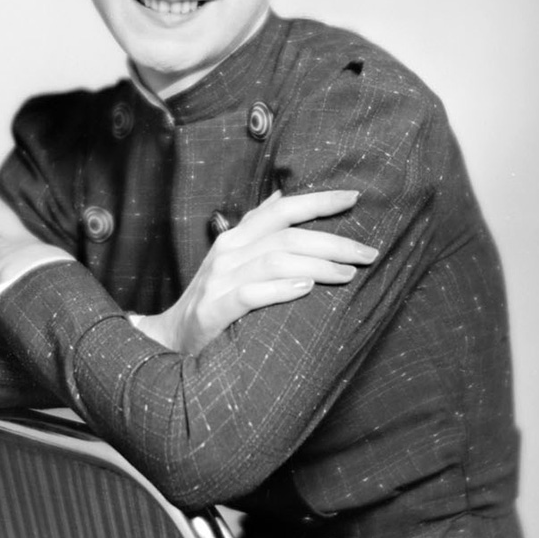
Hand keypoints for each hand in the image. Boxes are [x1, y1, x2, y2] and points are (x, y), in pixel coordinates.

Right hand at [134, 189, 375, 355]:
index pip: (281, 209)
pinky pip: (250, 294)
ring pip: (275, 260)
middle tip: (368, 252)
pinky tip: (307, 287)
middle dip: (332, 240)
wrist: (170, 341)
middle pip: (287, 235)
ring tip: (348, 273)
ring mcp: (218, 280)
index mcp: (235, 238)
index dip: (318, 201)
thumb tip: (283, 196)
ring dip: (317, 263)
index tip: (354, 197)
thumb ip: (256, 229)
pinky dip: (281, 288)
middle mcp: (227, 252)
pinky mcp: (213, 310)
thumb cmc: (212, 300)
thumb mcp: (232, 259)